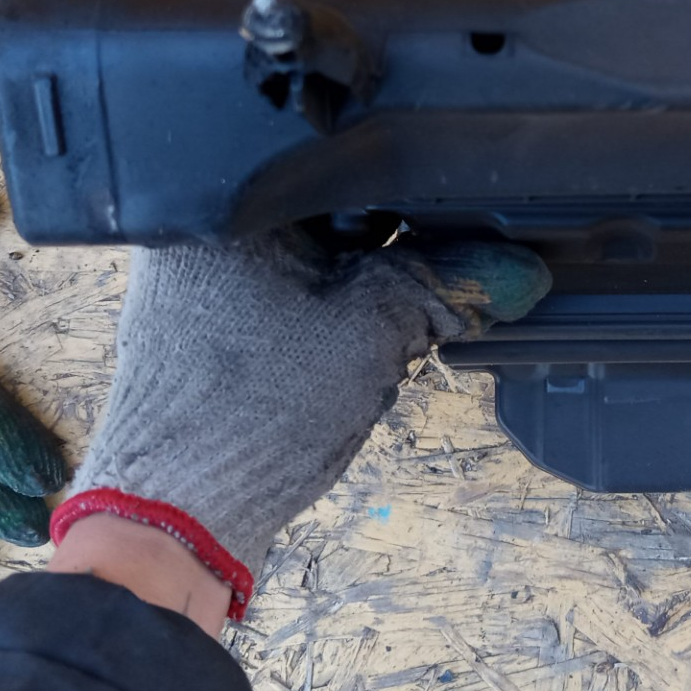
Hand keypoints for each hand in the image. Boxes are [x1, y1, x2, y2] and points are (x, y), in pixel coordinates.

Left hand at [54, 230, 549, 618]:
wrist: (176, 523)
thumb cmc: (249, 422)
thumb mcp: (370, 334)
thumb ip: (444, 283)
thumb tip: (514, 269)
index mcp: (219, 206)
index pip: (336, 167)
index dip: (405, 198)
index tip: (448, 232)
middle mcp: (191, 231)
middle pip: (321, 210)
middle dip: (376, 247)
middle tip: (405, 294)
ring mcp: (187, 280)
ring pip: (304, 256)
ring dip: (347, 285)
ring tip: (363, 332)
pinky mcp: (195, 325)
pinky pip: (275, 293)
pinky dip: (314, 313)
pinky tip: (329, 353)